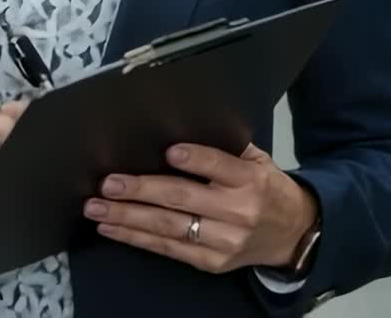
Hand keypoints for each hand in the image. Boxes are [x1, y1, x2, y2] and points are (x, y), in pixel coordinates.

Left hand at [84, 143, 318, 274]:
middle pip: (184, 199)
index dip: (195, 159)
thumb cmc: (267, 188)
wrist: (292, 233)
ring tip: (98, 209)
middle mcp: (236, 211)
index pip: (220, 166)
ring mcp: (222, 241)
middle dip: (142, 191)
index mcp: (250, 179)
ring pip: (169, 228)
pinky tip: (113, 229)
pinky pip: (168, 249)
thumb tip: (184, 129)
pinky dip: (137, 239)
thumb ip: (228, 149)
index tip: (168, 152)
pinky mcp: (211, 262)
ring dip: (128, 218)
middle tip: (109, 184)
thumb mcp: (258, 160)